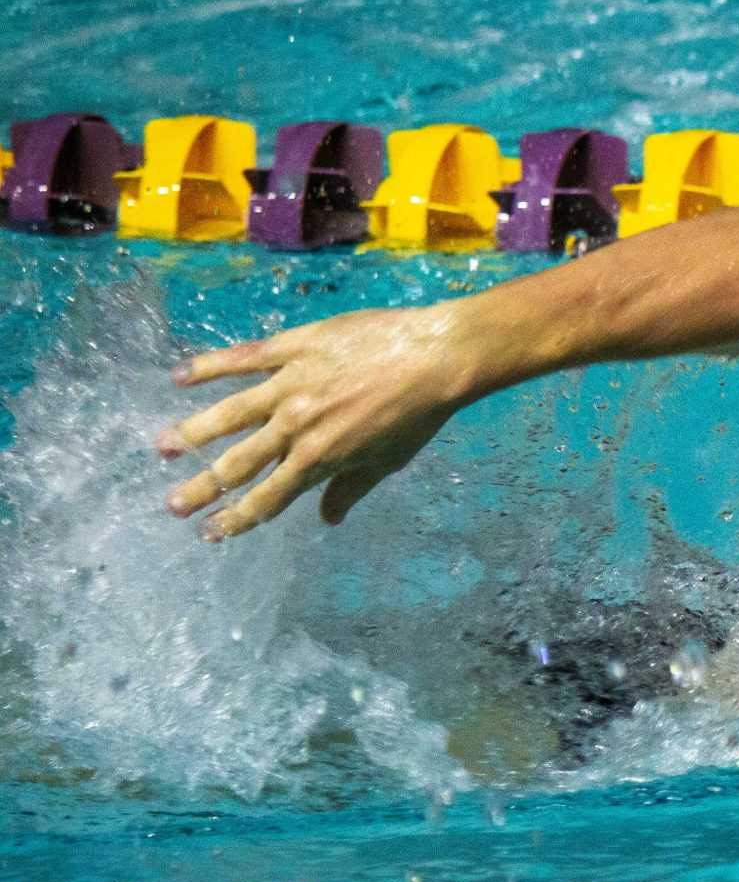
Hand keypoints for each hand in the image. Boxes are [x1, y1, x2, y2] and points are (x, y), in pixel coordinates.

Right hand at [159, 303, 479, 540]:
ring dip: (192, 432)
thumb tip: (327, 520)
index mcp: (319, 459)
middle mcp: (295, 426)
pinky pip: (242, 358)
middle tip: (171, 504)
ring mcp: (289, 385)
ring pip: (229, 413)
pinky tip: (180, 376)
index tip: (209, 533)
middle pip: (238, 463)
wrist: (434, 357)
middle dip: (202, 487)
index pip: (268, 497)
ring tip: (161, 447)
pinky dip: (209, 367)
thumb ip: (351, 489)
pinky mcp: (292, 348)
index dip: (236, 519)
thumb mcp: (388, 461)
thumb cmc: (417, 414)